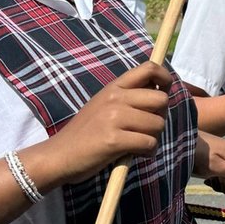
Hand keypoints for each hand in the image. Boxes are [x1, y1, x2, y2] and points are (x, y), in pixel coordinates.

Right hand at [45, 61, 173, 182]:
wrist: (59, 155)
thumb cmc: (86, 133)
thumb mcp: (104, 106)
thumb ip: (128, 98)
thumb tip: (161, 95)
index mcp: (114, 87)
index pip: (149, 68)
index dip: (166, 79)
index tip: (164, 93)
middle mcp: (115, 98)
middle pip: (161, 99)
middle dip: (160, 117)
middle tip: (147, 129)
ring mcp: (114, 118)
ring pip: (158, 124)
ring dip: (153, 138)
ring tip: (137, 145)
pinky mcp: (114, 140)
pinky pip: (149, 143)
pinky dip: (147, 153)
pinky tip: (135, 154)